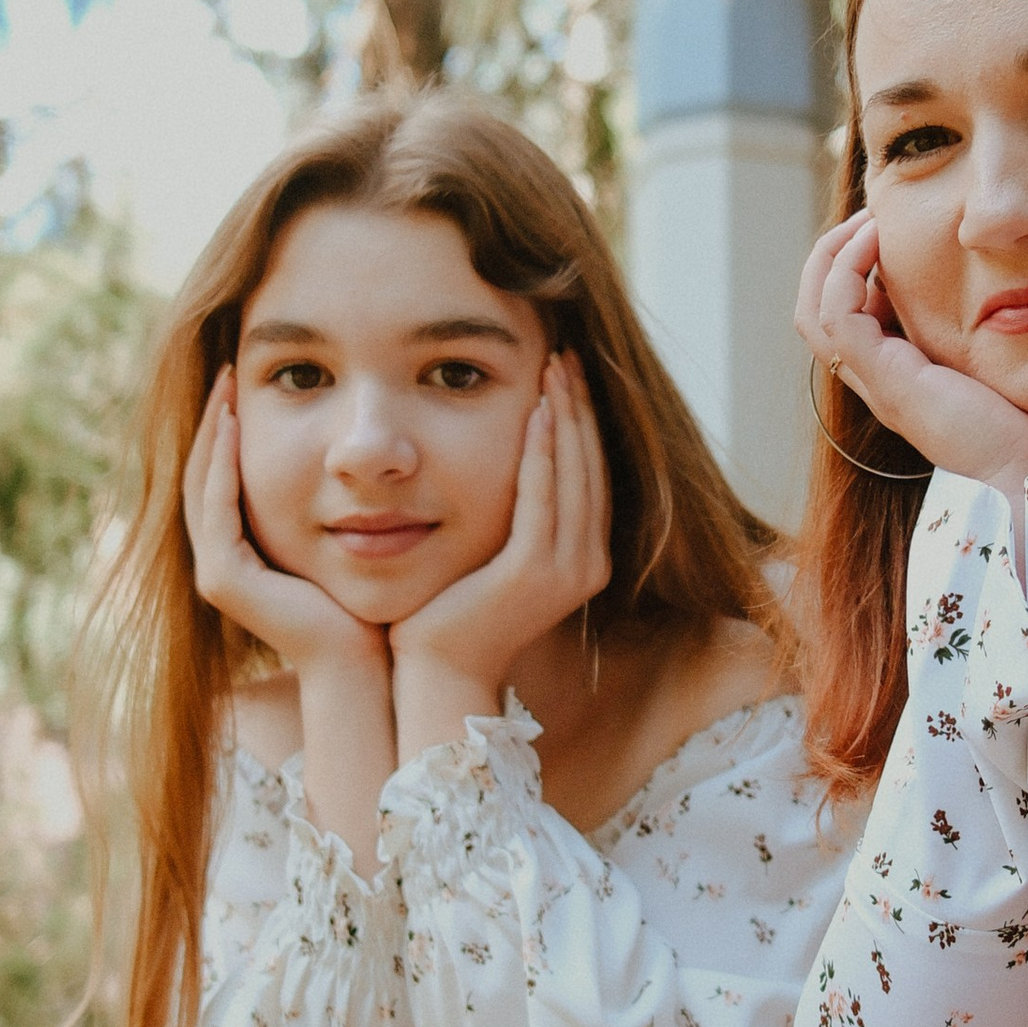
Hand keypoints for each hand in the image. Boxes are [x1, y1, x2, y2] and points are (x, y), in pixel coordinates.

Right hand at [184, 372, 385, 683]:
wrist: (368, 662)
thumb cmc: (371, 602)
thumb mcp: (352, 535)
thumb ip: (340, 501)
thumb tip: (360, 452)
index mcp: (247, 551)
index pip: (225, 477)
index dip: (230, 429)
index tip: (246, 380)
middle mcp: (223, 562)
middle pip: (204, 476)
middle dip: (214, 421)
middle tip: (227, 371)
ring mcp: (217, 572)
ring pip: (201, 487)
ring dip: (212, 435)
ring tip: (226, 387)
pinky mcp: (223, 580)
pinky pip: (215, 510)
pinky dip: (222, 466)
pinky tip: (234, 427)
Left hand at [389, 351, 612, 744]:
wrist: (436, 673)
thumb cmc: (452, 615)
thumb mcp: (494, 556)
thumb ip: (514, 517)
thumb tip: (508, 466)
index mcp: (585, 560)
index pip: (591, 475)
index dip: (584, 421)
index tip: (568, 374)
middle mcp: (588, 565)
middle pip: (591, 467)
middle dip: (581, 406)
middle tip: (567, 353)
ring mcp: (566, 570)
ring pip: (574, 474)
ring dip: (567, 416)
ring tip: (555, 367)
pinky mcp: (533, 572)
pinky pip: (542, 496)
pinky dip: (542, 450)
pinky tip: (536, 411)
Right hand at [798, 212, 1027, 502]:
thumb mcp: (1001, 365)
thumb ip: (987, 332)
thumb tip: (1006, 285)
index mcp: (900, 379)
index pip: (845, 319)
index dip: (853, 270)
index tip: (888, 231)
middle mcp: (879, 383)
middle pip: (815, 314)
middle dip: (830, 257)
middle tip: (866, 217)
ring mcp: (879, 385)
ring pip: (814, 312)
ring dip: (832, 255)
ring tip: (868, 219)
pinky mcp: (889, 382)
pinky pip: (839, 314)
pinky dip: (847, 269)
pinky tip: (879, 239)